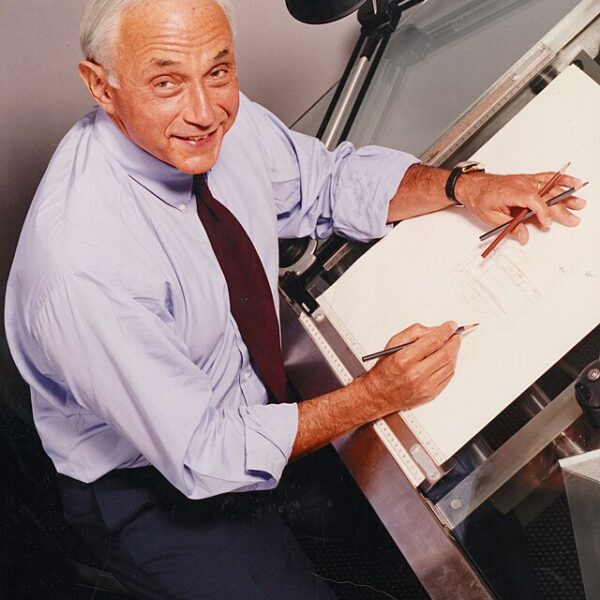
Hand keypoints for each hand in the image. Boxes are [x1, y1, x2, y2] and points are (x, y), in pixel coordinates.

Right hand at [361, 321, 459, 413]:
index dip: (446, 331)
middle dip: (454, 341)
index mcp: (405, 359)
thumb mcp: (394, 344)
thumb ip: (414, 332)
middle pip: (445, 354)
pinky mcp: (431, 394)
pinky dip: (450, 366)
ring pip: (450, 366)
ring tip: (451, 346)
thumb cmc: (386, 369)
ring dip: (454, 353)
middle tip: (455, 335)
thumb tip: (435, 330)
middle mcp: (416, 374)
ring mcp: (425, 386)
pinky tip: (446, 360)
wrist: (379, 393)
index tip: (451, 326)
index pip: (433, 341)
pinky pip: (448, 377)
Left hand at [458, 171, 585, 243]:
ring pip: (550, 187)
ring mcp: (526, 180)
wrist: (473, 185)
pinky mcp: (529, 179)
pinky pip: (548, 177)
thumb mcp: (490, 218)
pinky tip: (574, 183)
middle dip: (561, 209)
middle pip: (546, 196)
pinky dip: (562, 179)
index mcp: (511, 193)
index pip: (532, 200)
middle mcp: (522, 184)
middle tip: (573, 219)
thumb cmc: (480, 199)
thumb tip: (523, 237)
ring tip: (579, 203)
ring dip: (566, 195)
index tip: (547, 223)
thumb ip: (509, 227)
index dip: (542, 212)